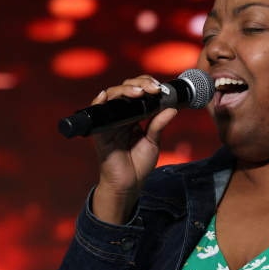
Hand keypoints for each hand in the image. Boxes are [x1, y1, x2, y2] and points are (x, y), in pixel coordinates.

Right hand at [90, 75, 178, 223]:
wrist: (128, 185)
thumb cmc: (139, 165)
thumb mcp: (153, 142)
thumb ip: (159, 125)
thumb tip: (172, 108)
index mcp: (133, 116)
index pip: (138, 92)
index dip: (147, 85)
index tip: (160, 89)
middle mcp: (120, 115)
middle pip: (125, 89)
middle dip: (140, 84)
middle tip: (153, 89)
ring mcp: (109, 121)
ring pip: (112, 96)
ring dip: (124, 90)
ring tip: (139, 93)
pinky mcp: (100, 131)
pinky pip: (96, 112)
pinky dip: (99, 102)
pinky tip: (106, 96)